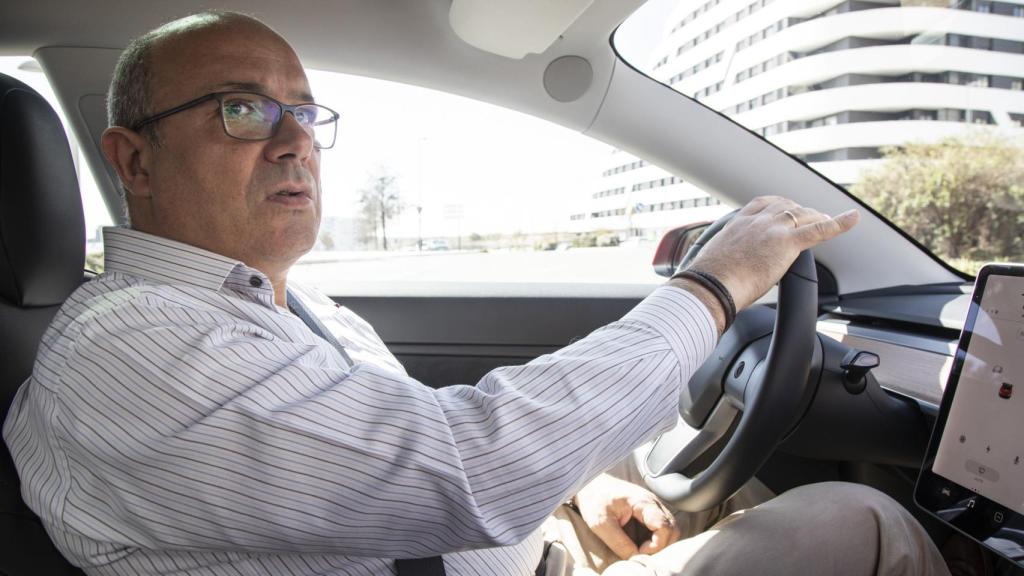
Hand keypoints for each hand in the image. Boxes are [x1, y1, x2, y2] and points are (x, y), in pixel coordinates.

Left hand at [573, 473, 679, 559]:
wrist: (588, 484)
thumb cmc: (593, 499)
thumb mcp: (601, 524)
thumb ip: (619, 543)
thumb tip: (635, 559)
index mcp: (643, 502)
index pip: (665, 527)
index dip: (656, 545)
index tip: (639, 551)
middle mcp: (652, 503)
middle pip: (672, 529)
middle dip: (661, 546)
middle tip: (641, 553)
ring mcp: (652, 506)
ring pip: (669, 529)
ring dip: (658, 543)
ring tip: (640, 549)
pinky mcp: (647, 511)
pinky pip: (660, 528)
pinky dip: (654, 539)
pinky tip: (639, 543)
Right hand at [683, 196, 858, 310]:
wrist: (710, 285)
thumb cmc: (708, 281)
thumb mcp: (713, 262)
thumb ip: (724, 260)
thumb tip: (723, 274)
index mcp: (737, 224)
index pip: (763, 204)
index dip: (778, 205)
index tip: (783, 208)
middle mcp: (756, 221)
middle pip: (786, 207)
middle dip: (801, 211)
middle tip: (812, 217)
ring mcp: (772, 229)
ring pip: (803, 215)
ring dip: (817, 216)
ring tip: (828, 219)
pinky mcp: (787, 243)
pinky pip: (819, 229)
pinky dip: (839, 222)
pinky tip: (853, 218)